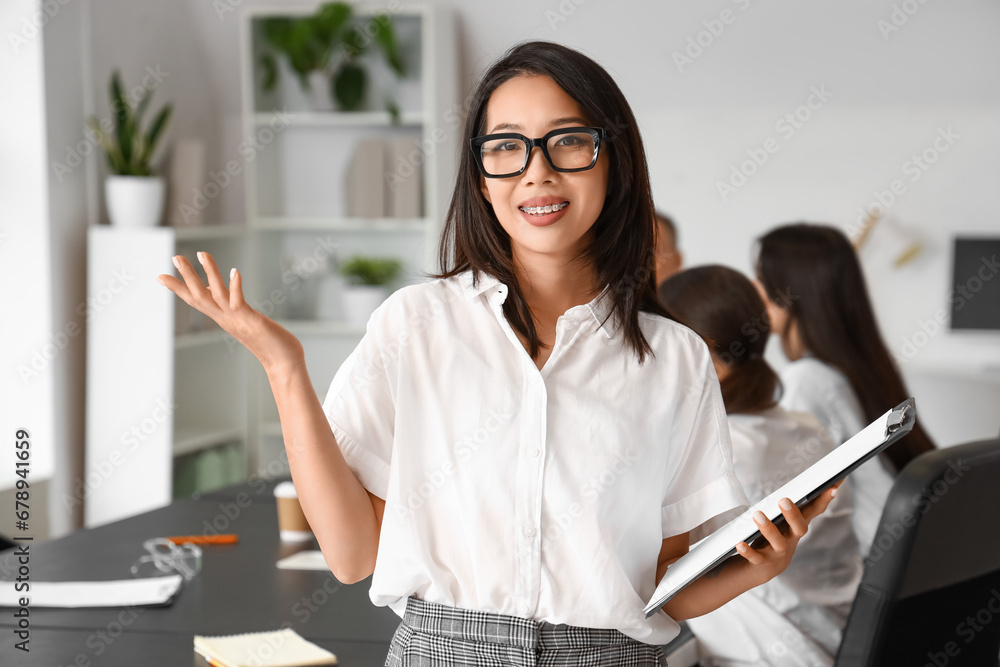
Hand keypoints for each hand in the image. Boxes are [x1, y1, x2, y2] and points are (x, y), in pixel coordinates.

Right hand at [158, 251, 303, 373]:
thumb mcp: (244, 321)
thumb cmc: (268, 343)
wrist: (283, 363)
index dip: (178, 288)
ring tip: (201, 253)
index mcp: (223, 318)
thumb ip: (233, 309)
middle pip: (199, 296)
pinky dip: (235, 286)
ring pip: (216, 294)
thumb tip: (224, 298)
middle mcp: (225, 318)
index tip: (160, 276)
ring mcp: (236, 319)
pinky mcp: (251, 320)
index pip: (195, 301)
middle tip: (174, 256)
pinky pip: (239, 301)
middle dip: (186, 276)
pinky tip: (234, 271)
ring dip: (208, 273)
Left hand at [734, 482, 841, 585]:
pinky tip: (739, 543)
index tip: (832, 486)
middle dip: (793, 515)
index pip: (814, 511)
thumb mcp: (785, 520)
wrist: (762, 568)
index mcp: (797, 525)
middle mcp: (791, 539)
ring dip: (768, 529)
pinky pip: (755, 558)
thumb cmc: (775, 536)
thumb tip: (802, 482)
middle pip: (799, 528)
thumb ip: (793, 504)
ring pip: (777, 542)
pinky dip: (748, 551)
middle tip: (784, 500)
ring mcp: (777, 552)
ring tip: (757, 514)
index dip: (824, 500)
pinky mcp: (762, 562)